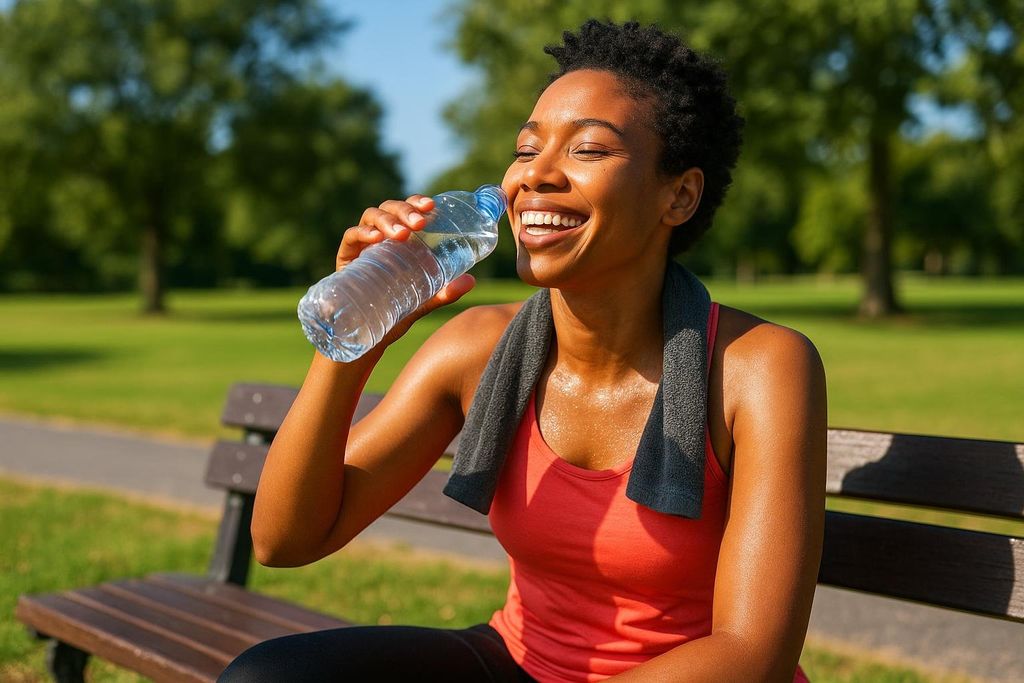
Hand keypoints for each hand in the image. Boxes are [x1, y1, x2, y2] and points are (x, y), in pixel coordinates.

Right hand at [335, 195, 476, 344]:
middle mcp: (379, 238)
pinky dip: (362, 233)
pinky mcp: (345, 259)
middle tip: (420, 223)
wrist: (366, 340)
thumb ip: (443, 293)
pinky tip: (375, 239)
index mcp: (398, 241)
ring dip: (387, 220)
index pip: (407, 211)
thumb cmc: (393, 315)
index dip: (417, 203)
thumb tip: (471, 281)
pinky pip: (350, 237)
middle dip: (405, 211)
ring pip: (371, 216)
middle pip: (390, 209)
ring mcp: (361, 247)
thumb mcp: (421, 302)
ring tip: (401, 234)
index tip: (432, 206)